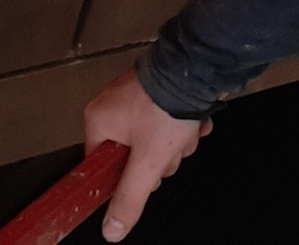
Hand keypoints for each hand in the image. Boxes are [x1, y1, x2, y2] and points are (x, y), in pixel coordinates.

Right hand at [82, 70, 213, 241]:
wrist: (199, 69)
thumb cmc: (168, 103)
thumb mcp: (147, 162)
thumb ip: (129, 198)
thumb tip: (113, 228)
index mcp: (99, 120)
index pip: (102, 164)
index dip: (126, 176)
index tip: (143, 172)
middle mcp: (113, 104)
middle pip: (132, 154)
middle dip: (159, 156)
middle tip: (167, 146)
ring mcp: (136, 95)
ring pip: (154, 137)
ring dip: (175, 139)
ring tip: (184, 127)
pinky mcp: (157, 89)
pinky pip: (167, 118)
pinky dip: (183, 122)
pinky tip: (194, 119)